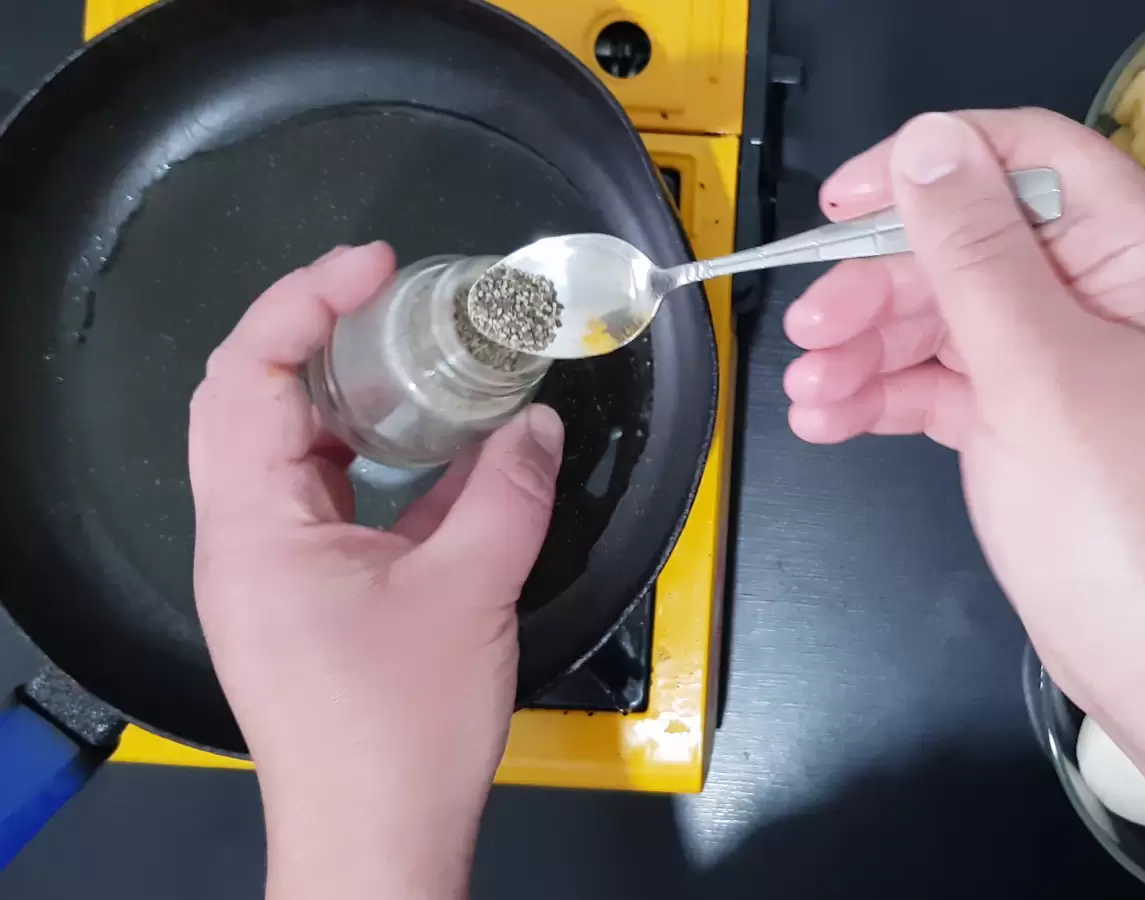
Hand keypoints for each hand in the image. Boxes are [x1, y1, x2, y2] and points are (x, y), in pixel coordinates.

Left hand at [188, 242, 564, 899]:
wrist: (378, 838)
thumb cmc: (400, 732)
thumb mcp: (471, 593)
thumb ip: (508, 492)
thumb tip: (535, 423)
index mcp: (253, 530)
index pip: (244, 378)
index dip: (301, 303)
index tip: (371, 266)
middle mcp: (241, 541)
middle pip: (249, 400)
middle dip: (314, 334)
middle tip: (388, 294)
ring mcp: (268, 570)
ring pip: (284, 448)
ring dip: (341, 393)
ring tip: (410, 353)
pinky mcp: (303, 595)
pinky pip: (321, 498)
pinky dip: (368, 456)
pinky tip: (432, 446)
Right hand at [784, 109, 1144, 899]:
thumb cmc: (1128, 520)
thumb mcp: (1041, 372)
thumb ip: (977, 253)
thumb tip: (928, 142)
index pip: (1032, 159)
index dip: (931, 164)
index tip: (842, 205)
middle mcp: (1114, 298)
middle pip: (977, 247)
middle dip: (883, 284)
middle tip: (808, 333)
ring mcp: (1077, 367)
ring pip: (956, 320)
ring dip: (873, 348)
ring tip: (809, 394)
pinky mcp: (1041, 429)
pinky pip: (957, 386)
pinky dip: (895, 397)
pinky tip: (833, 420)